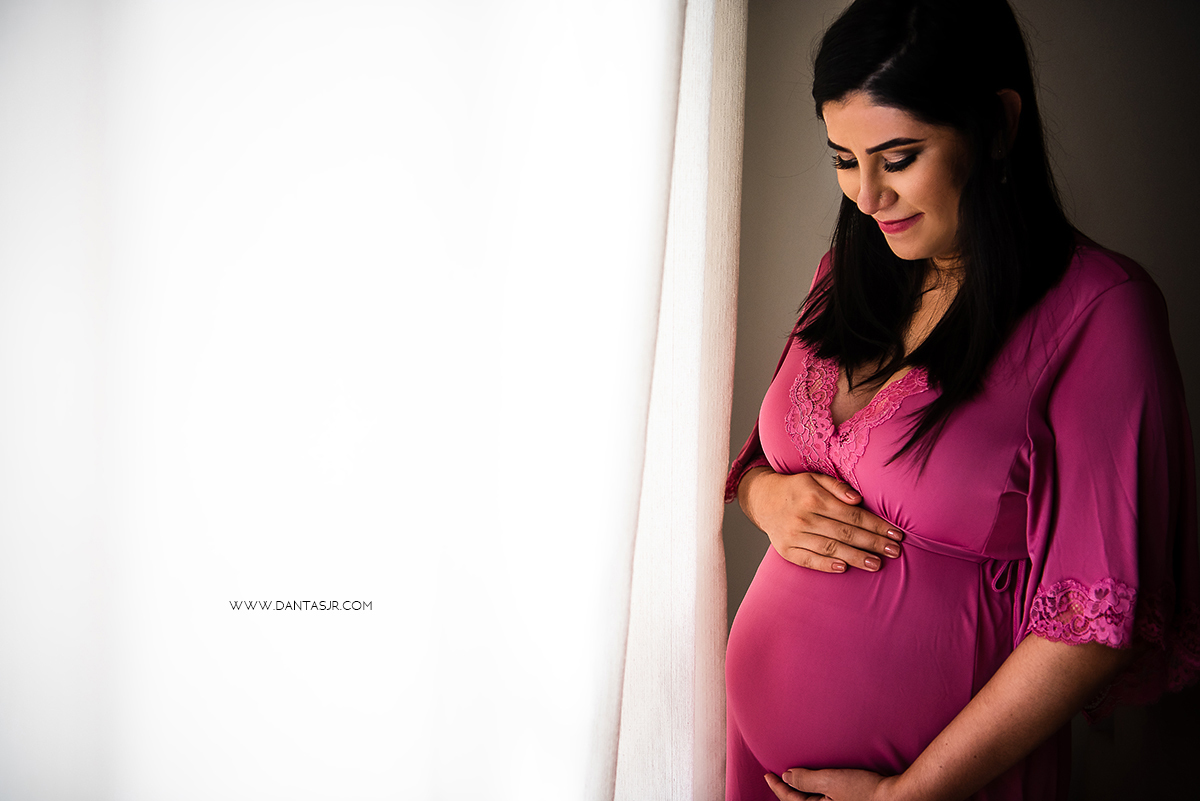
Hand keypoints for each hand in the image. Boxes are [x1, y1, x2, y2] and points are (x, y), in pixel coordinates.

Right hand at [738, 468, 903, 572]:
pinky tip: (844, 568)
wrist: (762, 499)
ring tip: (876, 564)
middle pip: (844, 532)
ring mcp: (793, 535)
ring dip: (855, 557)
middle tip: (894, 551)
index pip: (852, 514)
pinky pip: (808, 560)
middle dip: (872, 543)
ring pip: (830, 548)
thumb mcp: (815, 478)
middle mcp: (803, 516)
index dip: (876, 525)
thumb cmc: (797, 489)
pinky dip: (826, 565)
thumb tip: (858, 500)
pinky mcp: (785, 550)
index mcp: (813, 497)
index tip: (895, 534)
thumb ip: (837, 486)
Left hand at [766, 768, 896, 800]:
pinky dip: (813, 791)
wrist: (896, 796)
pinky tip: (813, 782)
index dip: (777, 787)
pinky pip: (822, 800)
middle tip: (774, 777)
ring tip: (791, 777)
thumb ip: (806, 780)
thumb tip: (787, 776)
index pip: (790, 800)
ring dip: (799, 790)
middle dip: (786, 791)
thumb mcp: (831, 781)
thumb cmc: (865, 790)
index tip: (767, 774)